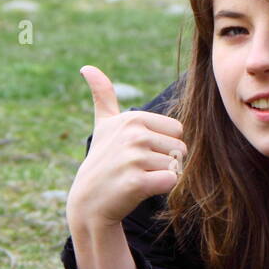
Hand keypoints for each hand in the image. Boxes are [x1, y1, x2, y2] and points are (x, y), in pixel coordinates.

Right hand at [65, 65, 187, 230]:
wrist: (89, 202)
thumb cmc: (103, 161)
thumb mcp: (103, 125)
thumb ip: (103, 95)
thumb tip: (87, 67)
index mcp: (133, 118)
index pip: (178, 131)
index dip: (164, 145)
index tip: (140, 152)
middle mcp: (134, 134)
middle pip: (180, 148)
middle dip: (165, 161)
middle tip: (138, 168)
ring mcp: (134, 157)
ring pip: (177, 166)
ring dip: (161, 176)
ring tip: (137, 177)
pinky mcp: (137, 182)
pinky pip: (171, 181)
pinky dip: (161, 189)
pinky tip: (139, 189)